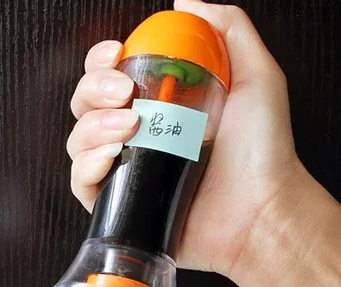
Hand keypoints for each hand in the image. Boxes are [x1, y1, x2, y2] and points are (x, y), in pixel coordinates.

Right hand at [66, 0, 303, 277]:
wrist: (260, 210)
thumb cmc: (263, 154)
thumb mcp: (256, 78)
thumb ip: (228, 32)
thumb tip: (187, 1)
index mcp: (159, 106)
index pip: (110, 76)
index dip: (102, 61)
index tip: (116, 54)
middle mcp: (137, 137)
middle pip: (86, 104)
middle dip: (93, 91)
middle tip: (123, 93)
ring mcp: (125, 171)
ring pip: (77, 140)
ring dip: (92, 127)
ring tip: (126, 129)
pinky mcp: (117, 205)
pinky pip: (81, 182)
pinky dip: (86, 166)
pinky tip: (109, 157)